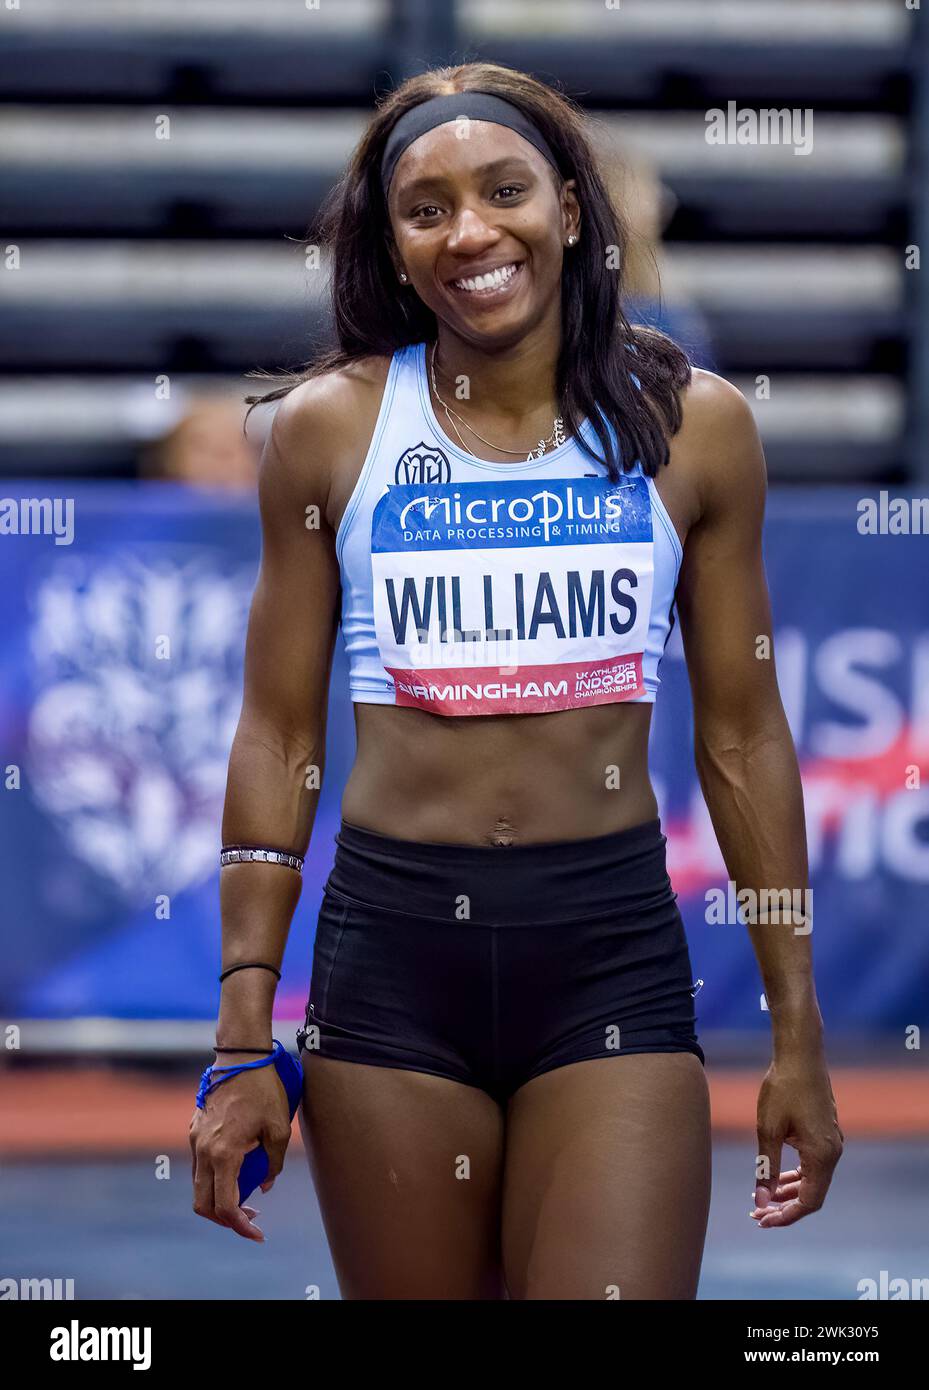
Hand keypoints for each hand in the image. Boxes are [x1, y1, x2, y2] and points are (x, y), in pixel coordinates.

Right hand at [189, 1058, 293, 1240]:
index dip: (240, 1226)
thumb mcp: (280, 1128)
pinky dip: (214, 1178)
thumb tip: (263, 1186)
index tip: (257, 1233)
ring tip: (247, 1195)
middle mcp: (203, 1151)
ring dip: (219, 1198)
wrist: (240, 1056)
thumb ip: (272, 1163)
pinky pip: (199, 1165)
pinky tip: (236, 1170)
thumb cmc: (263, 1089)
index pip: (224, 1206)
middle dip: (225, 1219)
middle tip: (251, 1218)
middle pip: (203, 1204)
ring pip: (199, 1186)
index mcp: (224, 1154)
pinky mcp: (194, 1130)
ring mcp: (195, 1140)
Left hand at [751, 1052, 843, 1227]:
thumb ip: (766, 1168)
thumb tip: (761, 1201)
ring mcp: (832, 1141)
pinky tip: (777, 1174)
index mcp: (822, 1155)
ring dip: (790, 1190)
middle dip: (785, 1206)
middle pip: (812, 1194)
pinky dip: (796, 1174)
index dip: (785, 1216)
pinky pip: (814, 1164)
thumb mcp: (768, 1130)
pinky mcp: (826, 1132)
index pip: (808, 1202)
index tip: (761, 1220)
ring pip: (813, 1179)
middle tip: (757, 1213)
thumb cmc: (782, 1088)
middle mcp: (833, 1152)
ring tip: (763, 1197)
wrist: (800, 1055)